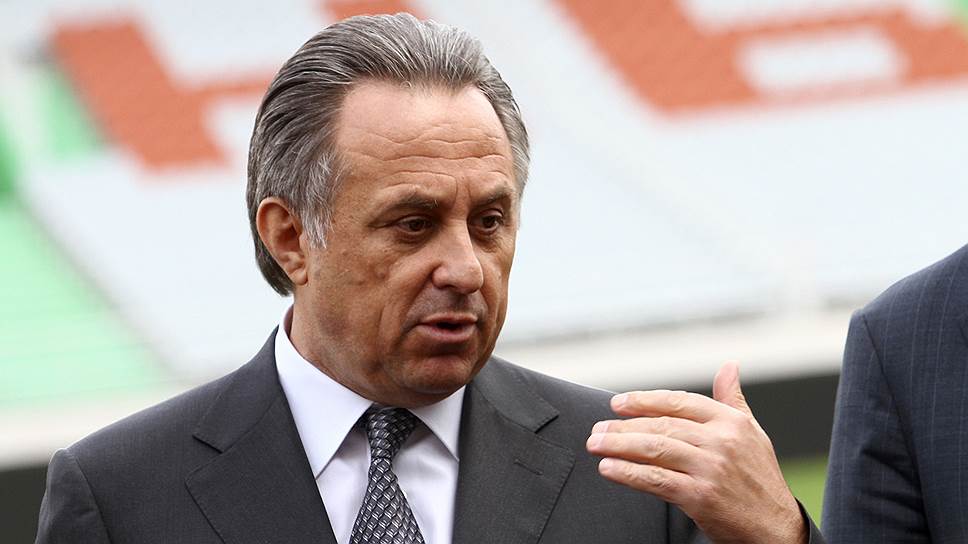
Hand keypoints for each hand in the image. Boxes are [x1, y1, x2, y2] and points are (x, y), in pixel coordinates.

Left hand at [585, 362, 806, 543]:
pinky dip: (628, 473)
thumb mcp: (752, 433)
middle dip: (624, 426)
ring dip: (619, 446)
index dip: (645, 400)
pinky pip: (655, 479)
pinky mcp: (700, 496)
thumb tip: (729, 366)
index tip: (618, 403)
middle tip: (598, 429)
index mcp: (731, 421)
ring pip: (655, 449)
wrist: (776, 529)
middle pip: (662, 425)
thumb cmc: (760, 479)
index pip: (679, 402)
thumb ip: (732, 400)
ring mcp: (711, 468)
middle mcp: (721, 441)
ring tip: (596, 445)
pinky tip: (609, 468)